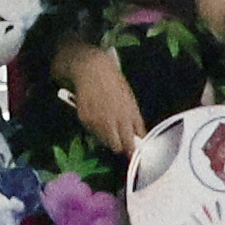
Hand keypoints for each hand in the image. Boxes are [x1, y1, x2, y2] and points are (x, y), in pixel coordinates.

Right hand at [64, 42, 146, 156]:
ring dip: (107, 139)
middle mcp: (113, 120)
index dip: (133, 151)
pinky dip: (95, 130)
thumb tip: (140, 137)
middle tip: (120, 143)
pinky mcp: (84, 119)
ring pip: (104, 142)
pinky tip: (97, 119)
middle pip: (118, 147)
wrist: (92, 69)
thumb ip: (135, 121)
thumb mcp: (130, 100)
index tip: (133, 155)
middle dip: (120, 147)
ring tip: (108, 127)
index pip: (132, 142)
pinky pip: (92, 133)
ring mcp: (97, 120)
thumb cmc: (114, 83)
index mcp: (128, 115)